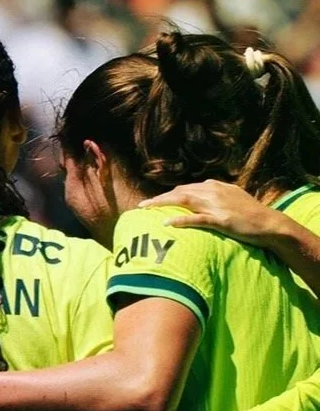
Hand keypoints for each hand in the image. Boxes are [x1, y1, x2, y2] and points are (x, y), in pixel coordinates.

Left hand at [139, 180, 283, 247]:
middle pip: (179, 193)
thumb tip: (197, 198)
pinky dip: (180, 220)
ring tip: (146, 210)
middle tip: (141, 206)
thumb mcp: (231, 198)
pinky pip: (196, 219)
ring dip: (162, 204)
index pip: (185, 189)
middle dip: (159, 199)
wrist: (270, 223)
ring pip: (183, 201)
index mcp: (214, 186)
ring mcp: (216, 205)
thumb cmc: (250, 214)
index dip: (167, 195)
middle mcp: (213, 192)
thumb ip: (214, 196)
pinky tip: (166, 223)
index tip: (153, 202)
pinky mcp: (221, 220)